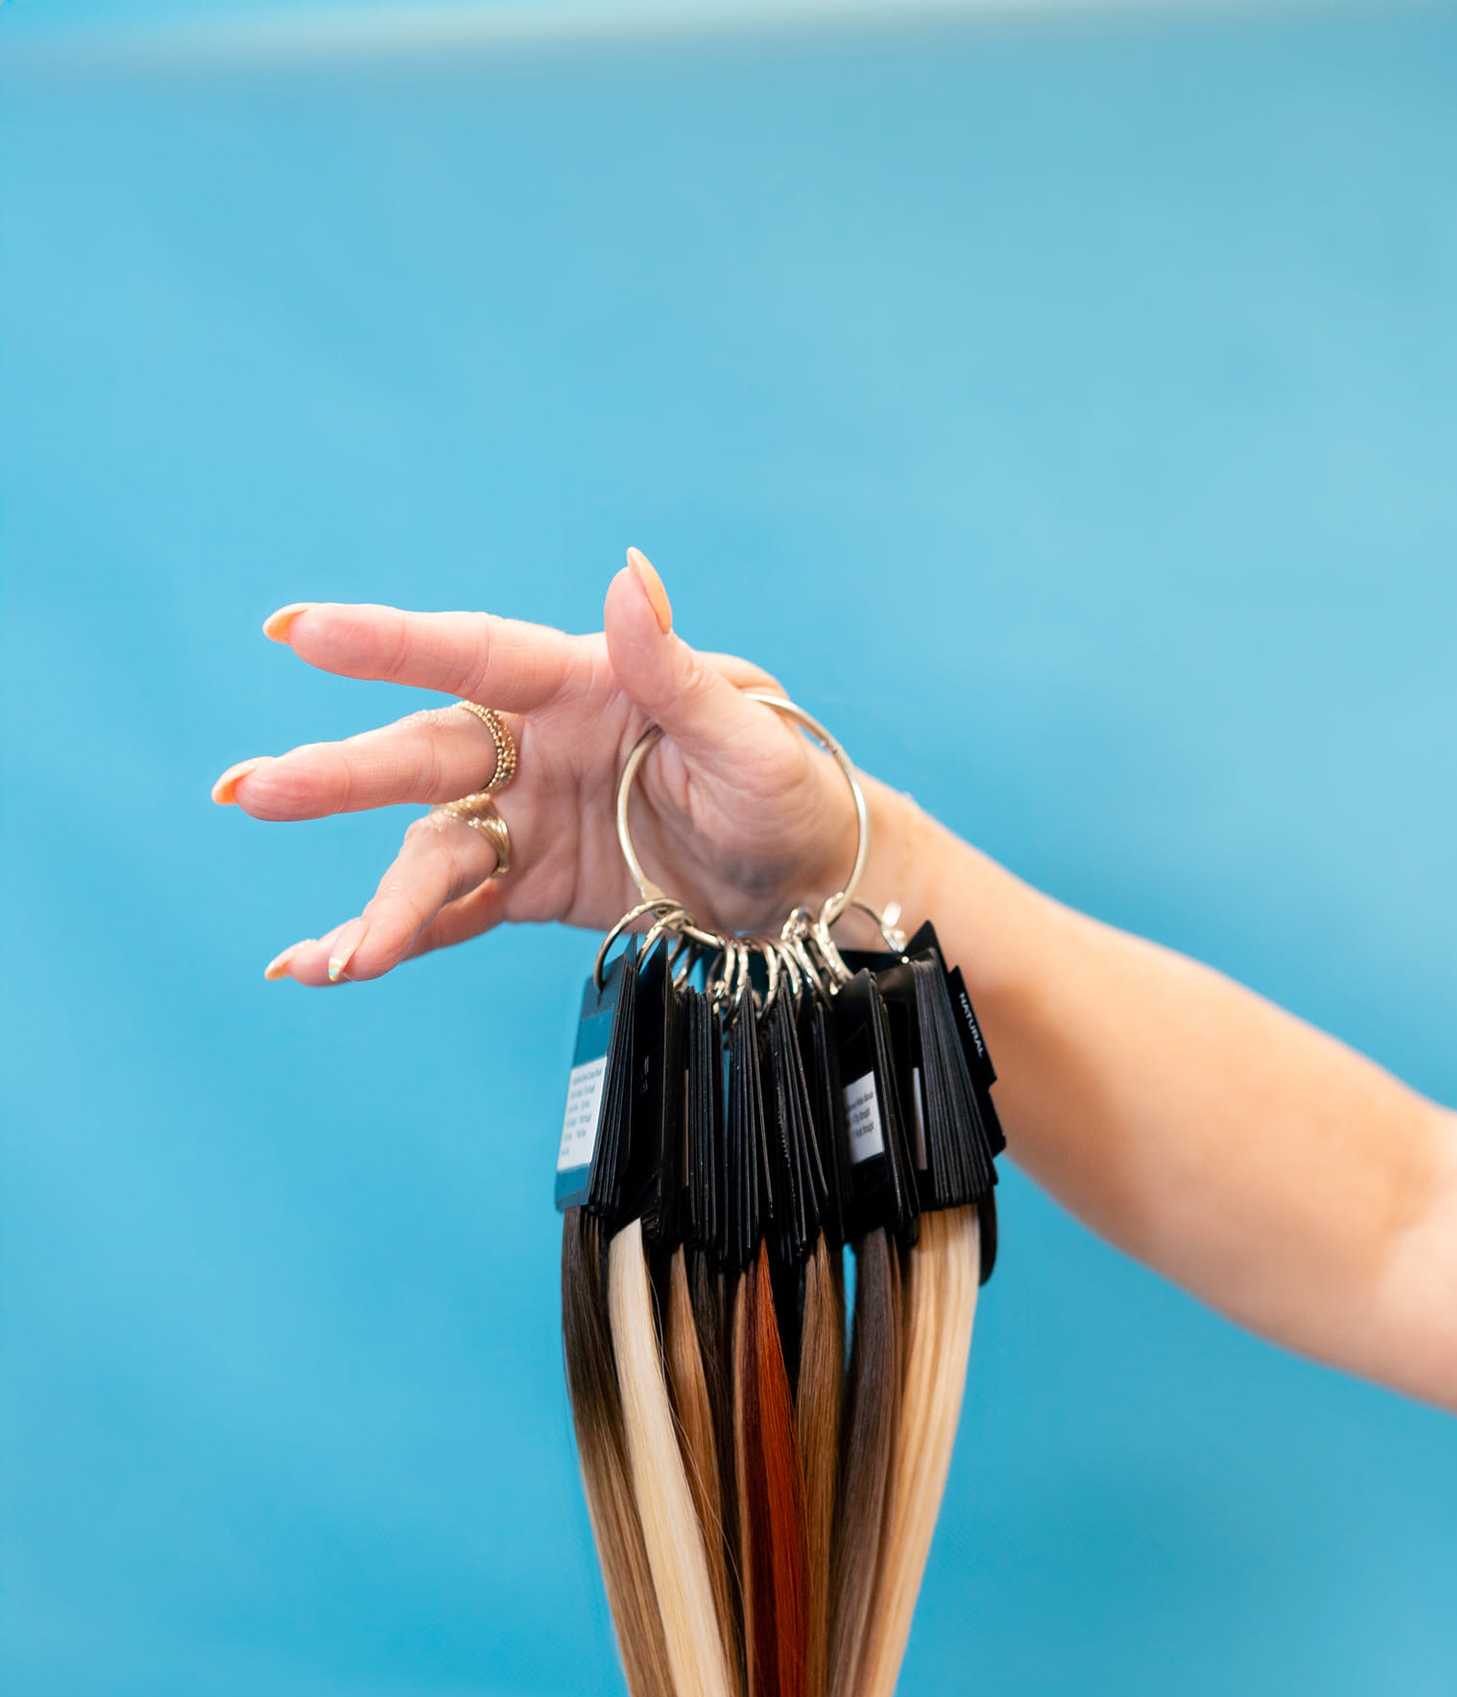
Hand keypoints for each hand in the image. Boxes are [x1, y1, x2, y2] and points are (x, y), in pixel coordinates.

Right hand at [214, 550, 922, 984]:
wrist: (813, 884)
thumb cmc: (789, 787)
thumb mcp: (747, 734)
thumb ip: (677, 670)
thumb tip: (628, 578)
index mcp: (579, 684)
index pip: (472, 655)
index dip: (388, 645)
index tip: (301, 634)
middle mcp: (534, 745)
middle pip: (420, 756)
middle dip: (334, 776)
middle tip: (249, 793)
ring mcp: (526, 818)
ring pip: (427, 851)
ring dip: (374, 903)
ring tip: (324, 960)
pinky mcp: (532, 885)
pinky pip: (449, 910)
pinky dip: (394, 937)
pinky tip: (330, 965)